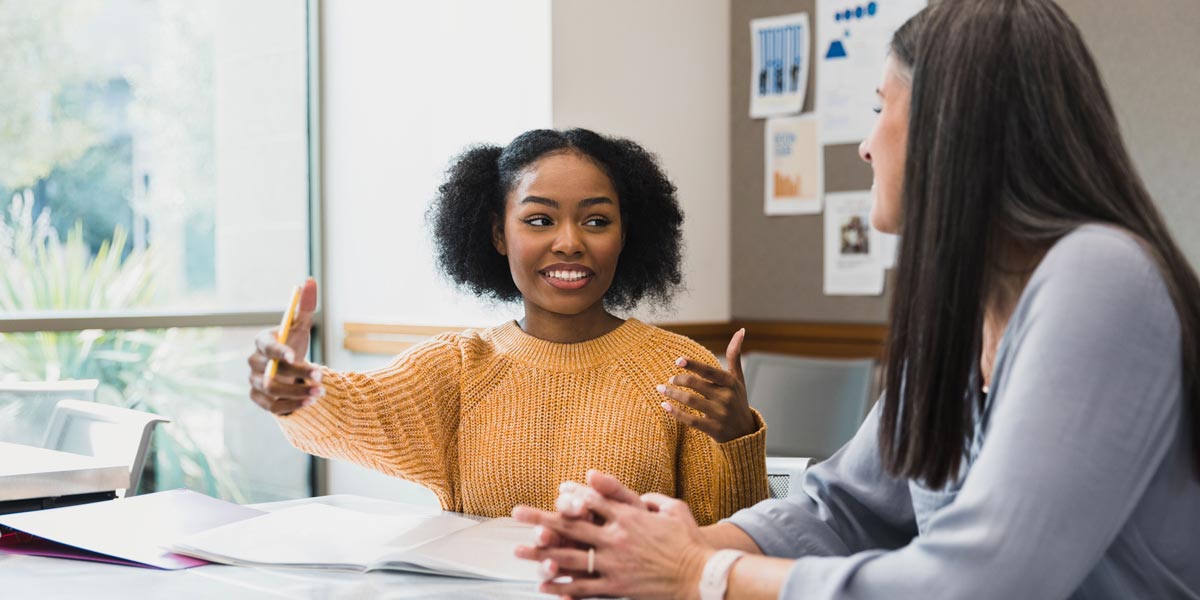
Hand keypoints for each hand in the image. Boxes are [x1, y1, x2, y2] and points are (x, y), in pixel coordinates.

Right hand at [247, 278, 322, 414]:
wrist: (291, 371)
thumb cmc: (295, 344)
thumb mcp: (301, 326)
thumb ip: (305, 306)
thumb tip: (309, 280)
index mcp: (262, 342)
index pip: (266, 346)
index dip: (278, 351)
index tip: (295, 356)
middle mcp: (253, 362)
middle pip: (270, 372)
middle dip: (296, 374)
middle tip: (321, 376)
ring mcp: (254, 382)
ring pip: (272, 391)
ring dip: (298, 393)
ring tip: (321, 392)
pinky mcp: (259, 399)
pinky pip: (273, 406)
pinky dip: (292, 405)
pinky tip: (311, 402)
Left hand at [513, 471, 713, 599]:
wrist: (701, 577)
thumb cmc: (690, 543)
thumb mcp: (675, 510)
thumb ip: (654, 499)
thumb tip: (640, 495)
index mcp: (629, 517)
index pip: (593, 502)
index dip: (571, 496)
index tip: (555, 492)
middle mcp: (616, 538)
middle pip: (571, 526)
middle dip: (542, 518)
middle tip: (517, 513)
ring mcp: (614, 564)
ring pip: (570, 557)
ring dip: (542, 554)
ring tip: (520, 551)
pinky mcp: (616, 588)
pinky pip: (583, 587)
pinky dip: (562, 587)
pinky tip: (544, 586)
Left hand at [659, 328, 756, 442]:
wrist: (745, 432)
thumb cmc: (738, 400)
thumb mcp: (738, 379)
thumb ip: (735, 355)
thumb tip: (741, 330)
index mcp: (731, 383)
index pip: (710, 371)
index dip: (694, 365)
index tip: (678, 361)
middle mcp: (726, 398)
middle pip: (697, 385)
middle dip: (679, 380)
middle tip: (670, 378)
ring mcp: (720, 415)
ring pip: (691, 401)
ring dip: (673, 394)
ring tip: (661, 389)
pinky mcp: (713, 429)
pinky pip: (690, 420)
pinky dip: (675, 412)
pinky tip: (664, 405)